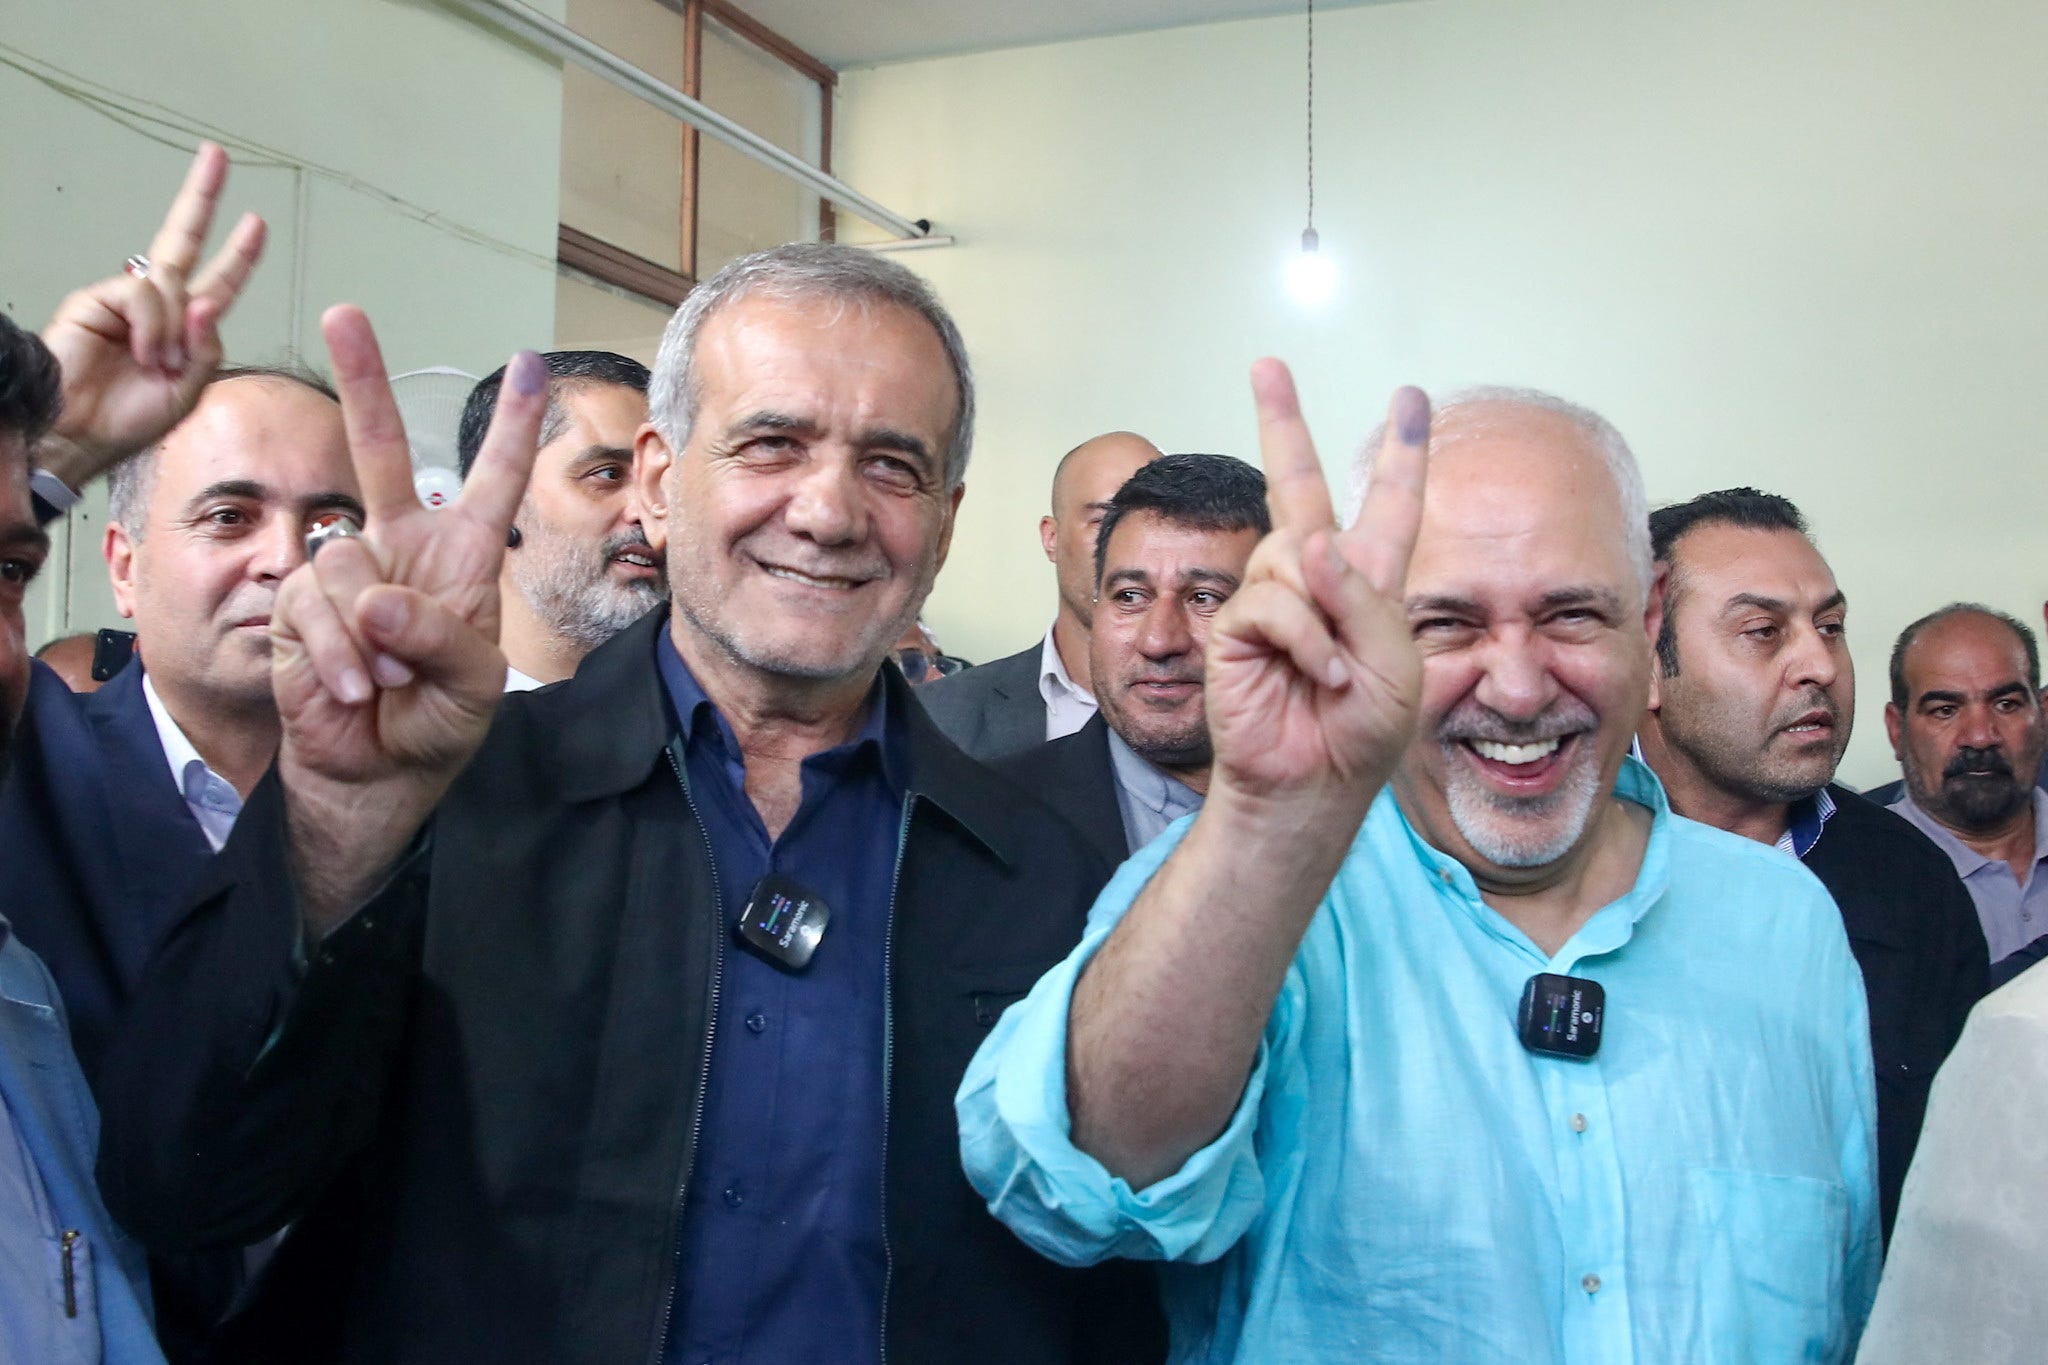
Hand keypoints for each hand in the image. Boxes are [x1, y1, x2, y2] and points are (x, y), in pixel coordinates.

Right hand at [37, 141, 265, 488]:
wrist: (83, 435)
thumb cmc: (131, 419)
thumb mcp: (191, 387)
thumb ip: (207, 346)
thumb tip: (204, 302)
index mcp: (183, 327)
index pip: (218, 281)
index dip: (238, 254)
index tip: (256, 222)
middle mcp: (155, 306)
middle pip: (182, 240)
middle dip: (202, 197)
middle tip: (216, 155)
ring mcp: (124, 300)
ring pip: (170, 286)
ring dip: (174, 331)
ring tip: (159, 366)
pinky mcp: (96, 299)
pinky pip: (143, 294)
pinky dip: (152, 327)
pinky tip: (143, 354)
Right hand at [269, 306, 543, 928]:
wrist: (374, 774)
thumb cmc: (436, 725)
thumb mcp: (473, 687)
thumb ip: (443, 638)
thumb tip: (380, 595)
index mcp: (463, 559)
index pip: (491, 481)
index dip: (511, 427)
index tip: (530, 365)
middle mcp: (402, 550)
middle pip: (383, 451)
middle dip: (363, 381)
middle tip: (344, 314)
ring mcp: (348, 573)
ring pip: (347, 561)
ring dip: (370, 635)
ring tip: (388, 680)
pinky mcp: (302, 604)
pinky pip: (315, 607)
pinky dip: (339, 657)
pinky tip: (355, 690)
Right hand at [1202, 363, 1430, 806]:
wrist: (1313, 785)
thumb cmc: (1364, 732)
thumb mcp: (1398, 663)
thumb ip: (1365, 597)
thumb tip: (1310, 544)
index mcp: (1370, 583)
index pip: (1387, 505)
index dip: (1400, 452)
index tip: (1410, 398)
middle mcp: (1317, 580)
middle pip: (1299, 485)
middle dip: (1282, 422)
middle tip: (1267, 366)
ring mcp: (1275, 599)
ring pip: (1296, 554)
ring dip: (1327, 617)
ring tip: (1336, 673)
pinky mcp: (1239, 625)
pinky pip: (1276, 601)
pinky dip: (1304, 641)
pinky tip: (1316, 676)